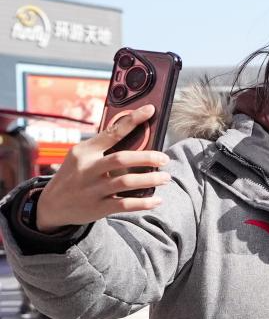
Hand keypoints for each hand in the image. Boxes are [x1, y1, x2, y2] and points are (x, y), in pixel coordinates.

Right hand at [35, 105, 171, 232]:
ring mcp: (92, 190)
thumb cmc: (75, 175)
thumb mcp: (81, 156)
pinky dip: (144, 202)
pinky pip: (125, 204)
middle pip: (121, 159)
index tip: (150, 110)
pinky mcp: (97, 208)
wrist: (51, 205)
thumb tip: (138, 135)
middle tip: (165, 158)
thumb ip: (103, 146)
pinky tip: (157, 199)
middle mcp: (87, 170)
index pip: (111, 132)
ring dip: (150, 179)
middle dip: (147, 157)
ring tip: (166, 177)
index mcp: (84, 152)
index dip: (132, 120)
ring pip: (126, 182)